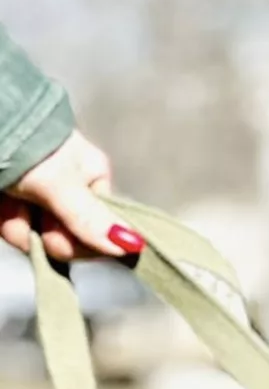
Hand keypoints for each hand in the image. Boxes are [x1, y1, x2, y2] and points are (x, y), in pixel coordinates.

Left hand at [0, 130, 141, 261]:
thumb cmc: (24, 143)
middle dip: (46, 235)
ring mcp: (40, 190)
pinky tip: (1, 205)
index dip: (80, 244)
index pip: (101, 231)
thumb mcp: (59, 184)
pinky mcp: (14, 195)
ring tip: (9, 206)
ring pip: (38, 234)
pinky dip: (6, 222)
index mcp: (92, 176)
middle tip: (29, 217)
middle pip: (68, 236)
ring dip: (20, 230)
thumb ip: (92, 218)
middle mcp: (70, 185)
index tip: (59, 238)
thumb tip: (135, 245)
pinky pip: (17, 226)